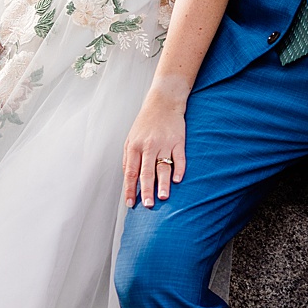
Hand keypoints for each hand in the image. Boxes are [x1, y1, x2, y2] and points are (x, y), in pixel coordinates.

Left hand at [121, 89, 188, 208]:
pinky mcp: (179, 141)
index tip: (131, 203)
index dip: (130, 189)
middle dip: (146, 190)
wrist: (163, 103)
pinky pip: (179, 158)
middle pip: (146, 172)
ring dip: (163, 183)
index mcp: (134, 147)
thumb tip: (128, 178)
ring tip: (163, 197)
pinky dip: (179, 169)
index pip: (130, 172)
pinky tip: (178, 180)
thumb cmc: (146, 123)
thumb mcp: (131, 139)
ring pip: (163, 167)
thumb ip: (128, 158)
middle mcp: (148, 146)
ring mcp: (164, 144)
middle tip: (148, 205)